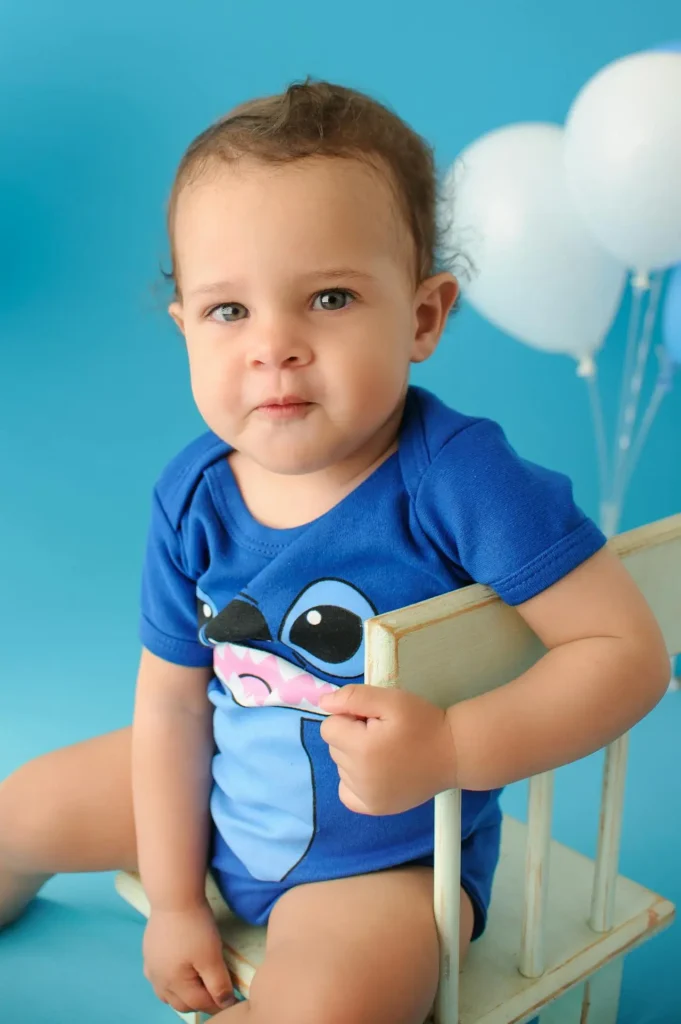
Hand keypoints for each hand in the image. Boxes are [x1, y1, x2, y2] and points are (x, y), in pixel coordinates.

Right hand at [143, 902, 236, 1014]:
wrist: (174, 898)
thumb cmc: (195, 928)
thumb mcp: (211, 957)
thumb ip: (218, 983)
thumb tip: (226, 1003)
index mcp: (174, 984)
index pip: (198, 1004)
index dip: (217, 1004)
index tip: (231, 1000)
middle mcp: (158, 981)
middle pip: (181, 1003)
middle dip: (199, 1003)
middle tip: (216, 993)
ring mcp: (151, 967)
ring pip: (166, 994)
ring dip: (182, 996)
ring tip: (197, 987)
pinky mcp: (148, 953)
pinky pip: (158, 979)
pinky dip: (170, 983)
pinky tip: (176, 973)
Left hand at [319, 685, 456, 814]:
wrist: (453, 753)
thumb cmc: (423, 723)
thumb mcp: (391, 700)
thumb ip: (353, 697)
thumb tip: (323, 703)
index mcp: (361, 749)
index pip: (328, 728)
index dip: (349, 718)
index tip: (373, 719)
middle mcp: (359, 778)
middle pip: (335, 748)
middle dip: (352, 736)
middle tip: (383, 734)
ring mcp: (366, 797)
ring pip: (341, 767)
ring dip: (356, 756)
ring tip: (387, 751)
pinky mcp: (375, 808)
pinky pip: (346, 792)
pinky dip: (354, 781)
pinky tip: (376, 771)